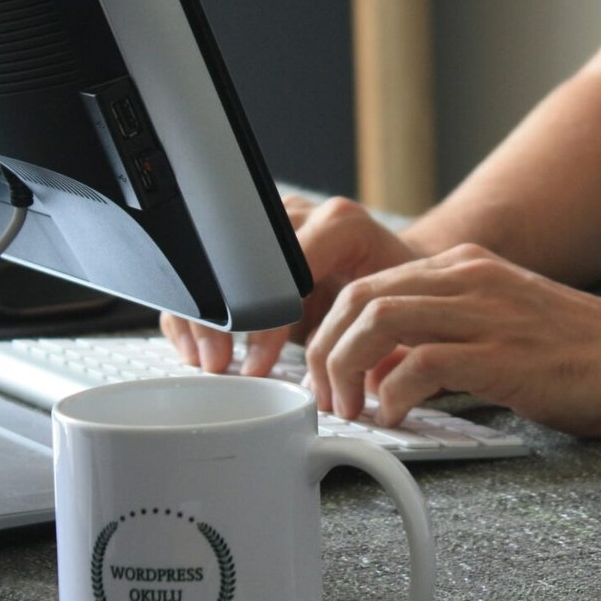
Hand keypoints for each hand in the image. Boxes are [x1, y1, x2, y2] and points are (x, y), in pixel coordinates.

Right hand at [160, 195, 422, 375]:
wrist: (401, 273)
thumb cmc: (402, 297)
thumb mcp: (394, 314)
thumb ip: (366, 338)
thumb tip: (341, 385)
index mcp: (341, 226)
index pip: (285, 269)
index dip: (265, 320)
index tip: (258, 363)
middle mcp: (304, 215)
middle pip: (240, 259)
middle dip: (222, 318)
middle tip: (218, 363)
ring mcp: (273, 224)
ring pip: (215, 261)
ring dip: (203, 315)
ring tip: (207, 359)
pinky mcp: (253, 241)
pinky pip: (210, 270)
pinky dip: (199, 310)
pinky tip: (198, 345)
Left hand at [304, 243, 600, 436]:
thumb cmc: (586, 355)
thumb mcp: (503, 326)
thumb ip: (443, 336)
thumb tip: (381, 371)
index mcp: (467, 268)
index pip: (368, 281)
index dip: (332, 329)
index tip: (326, 372)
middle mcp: (470, 278)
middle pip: (359, 296)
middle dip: (325, 349)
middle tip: (329, 397)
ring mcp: (488, 312)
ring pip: (376, 320)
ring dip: (346, 369)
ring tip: (353, 408)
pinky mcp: (504, 354)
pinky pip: (419, 364)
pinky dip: (393, 395)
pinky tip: (398, 417)